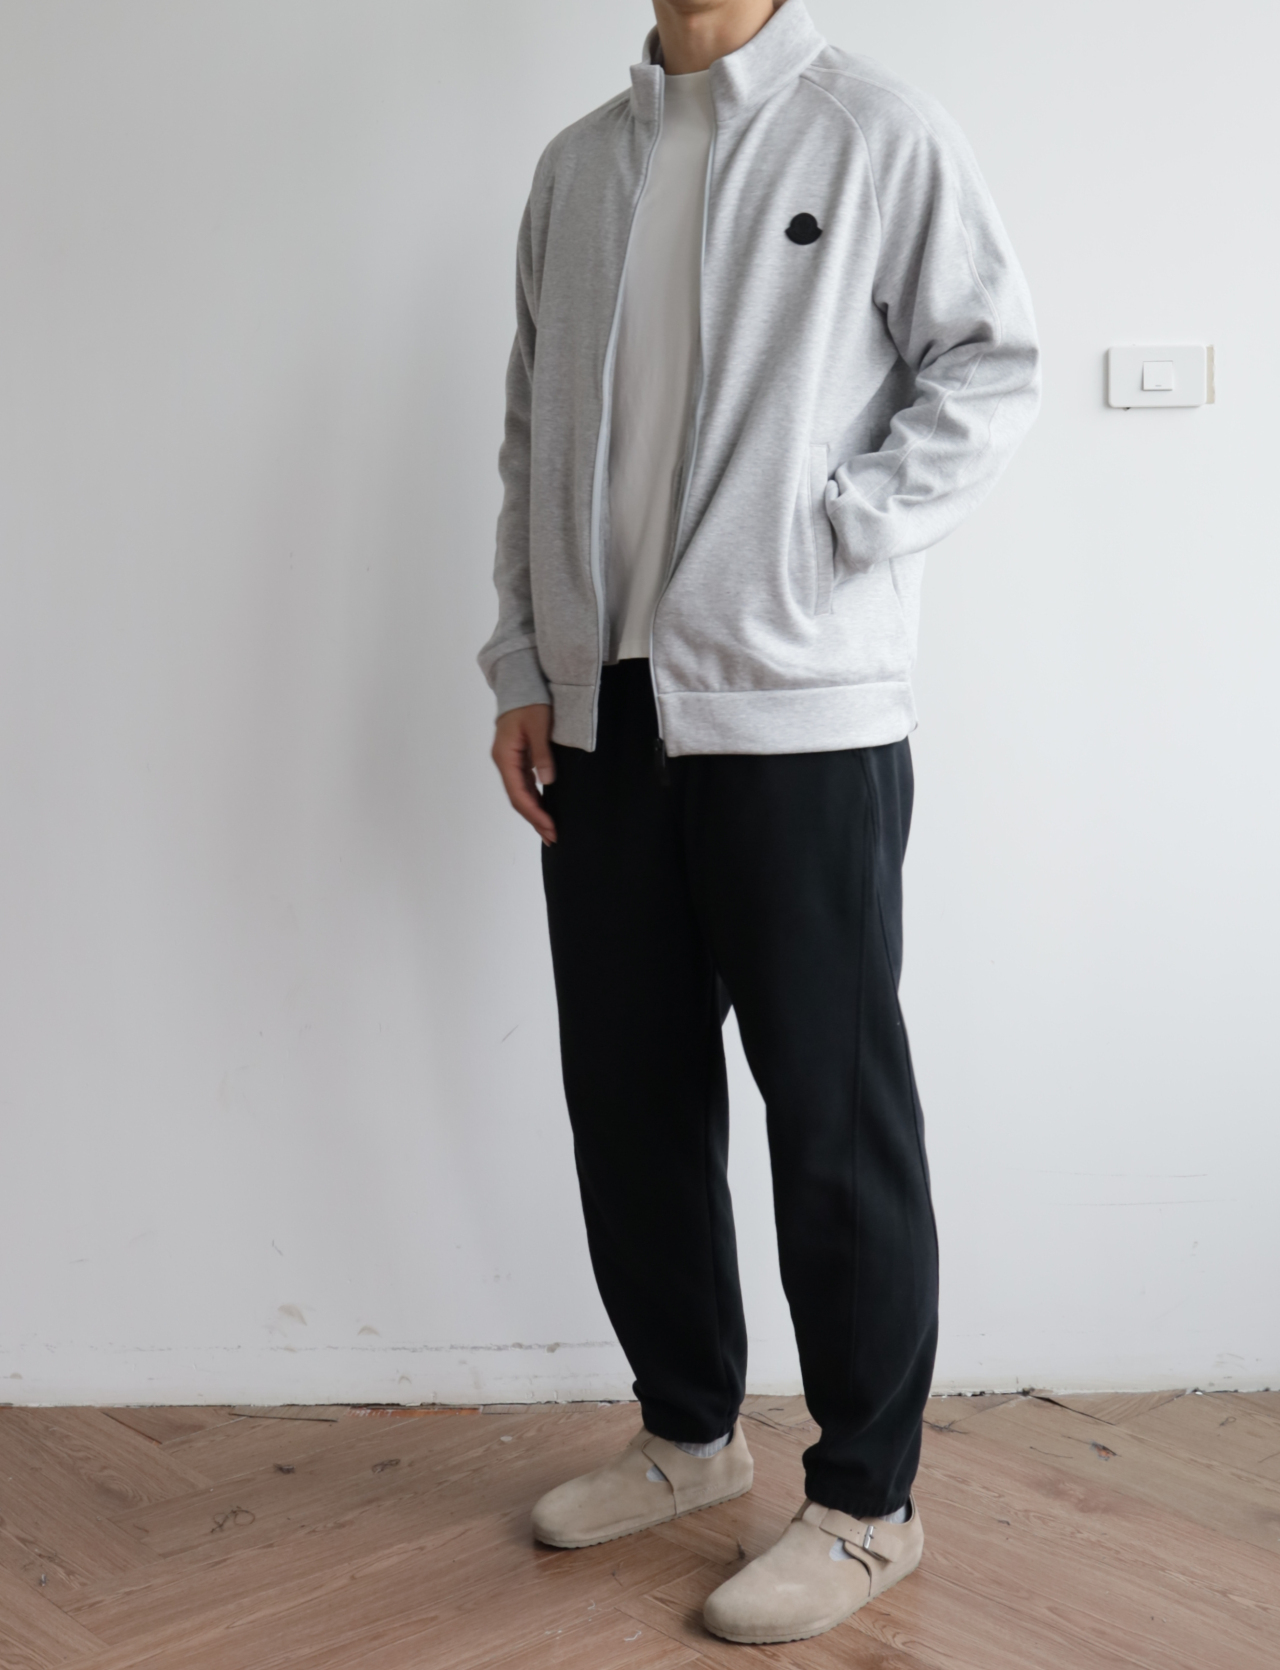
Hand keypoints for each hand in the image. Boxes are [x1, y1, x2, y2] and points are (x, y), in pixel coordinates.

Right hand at [491, 703, 555, 843]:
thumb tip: (547, 782)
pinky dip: (534, 799)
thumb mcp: (539, 725)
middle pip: (517, 798)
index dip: (534, 813)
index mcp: (505, 756)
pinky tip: (544, 809)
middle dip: (534, 819)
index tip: (550, 827)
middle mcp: (504, 762)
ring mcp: (509, 761)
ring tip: (549, 830)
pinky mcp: (517, 758)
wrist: (520, 682)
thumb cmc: (530, 700)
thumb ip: (542, 754)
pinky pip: (524, 784)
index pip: (518, 794)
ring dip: (534, 812)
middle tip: (553, 837)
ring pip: (520, 794)